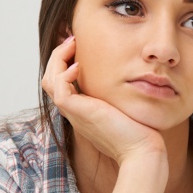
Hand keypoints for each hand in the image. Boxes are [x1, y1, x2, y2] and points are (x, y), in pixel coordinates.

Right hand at [42, 35, 166, 164]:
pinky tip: (80, 65)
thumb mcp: (128, 108)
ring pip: (49, 81)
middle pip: (51, 79)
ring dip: (58, 59)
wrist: (142, 153)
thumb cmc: (142, 134)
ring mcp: (75, 114)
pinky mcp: (78, 113)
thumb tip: (136, 78)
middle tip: (73, 39)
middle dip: (59, 56)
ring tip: (73, 44)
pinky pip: (58, 89)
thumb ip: (123, 96)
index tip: (80, 46)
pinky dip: (64, 73)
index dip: (66, 63)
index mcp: (85, 111)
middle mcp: (76, 112)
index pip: (63, 84)